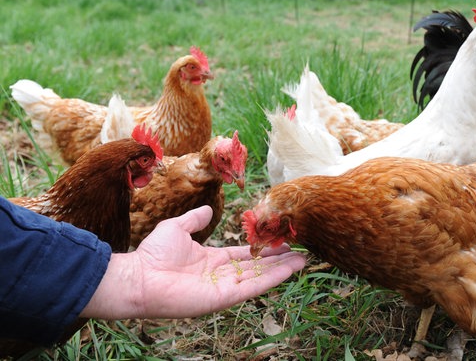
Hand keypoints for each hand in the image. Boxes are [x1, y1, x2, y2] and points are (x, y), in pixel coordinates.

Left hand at [81, 206, 305, 319]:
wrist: (140, 277)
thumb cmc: (154, 254)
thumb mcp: (177, 227)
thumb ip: (195, 220)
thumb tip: (208, 212)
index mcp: (212, 260)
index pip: (244, 255)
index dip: (263, 249)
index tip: (281, 242)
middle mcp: (221, 275)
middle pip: (257, 267)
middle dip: (278, 260)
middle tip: (300, 251)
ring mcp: (224, 287)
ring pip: (259, 277)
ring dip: (281, 269)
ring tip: (302, 260)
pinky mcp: (224, 297)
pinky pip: (252, 287)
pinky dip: (272, 279)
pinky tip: (288, 270)